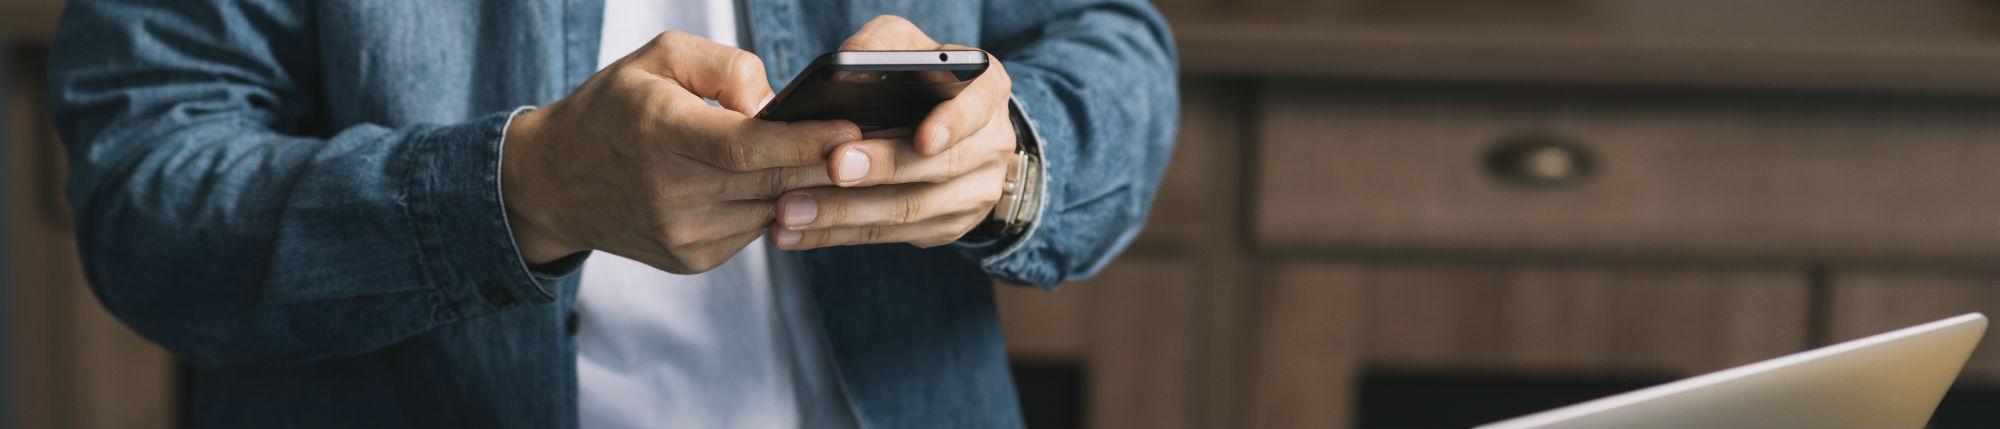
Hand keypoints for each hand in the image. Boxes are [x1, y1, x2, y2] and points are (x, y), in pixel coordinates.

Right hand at [503, 31, 860, 272]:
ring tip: (837, 162)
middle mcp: (668, 190)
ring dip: (808, 188)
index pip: (745, 146)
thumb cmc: (615, 108)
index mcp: (658, 132)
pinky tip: (784, 184)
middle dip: (825, 166)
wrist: (554, 182)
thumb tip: (775, 102)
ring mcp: (680, 233)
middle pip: (768, 182)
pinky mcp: (690, 259)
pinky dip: (774, 205)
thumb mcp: (658, 58)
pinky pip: (753, 230)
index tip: (851, 130)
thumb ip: (723, 65)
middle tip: (873, 147)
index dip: (803, 142)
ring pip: (770, 209)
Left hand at [771, 15, 1017, 249]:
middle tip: (834, 167)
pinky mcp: (946, 227)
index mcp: (987, 91)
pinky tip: (796, 232)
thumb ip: (881, 46)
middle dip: (883, 168)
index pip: (979, 105)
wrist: (947, 129)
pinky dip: (838, 235)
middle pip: (939, 166)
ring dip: (845, 213)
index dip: (954, 123)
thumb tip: (847, 63)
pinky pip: (889, 236)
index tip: (923, 139)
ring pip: (910, 210)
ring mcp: (973, 193)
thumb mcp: (905, 46)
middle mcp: (990, 145)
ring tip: (791, 210)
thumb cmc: (917, 79)